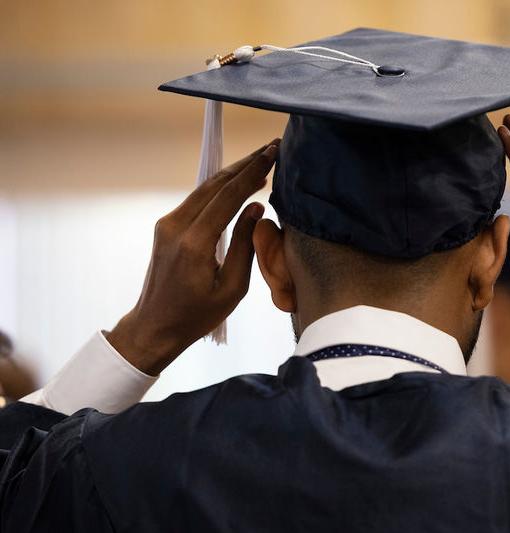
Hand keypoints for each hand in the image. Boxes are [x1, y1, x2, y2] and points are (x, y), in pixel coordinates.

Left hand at [106, 140, 279, 374]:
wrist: (155, 326)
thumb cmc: (197, 315)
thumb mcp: (232, 288)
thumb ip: (244, 245)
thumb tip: (256, 208)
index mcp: (195, 243)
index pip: (229, 196)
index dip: (253, 172)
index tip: (273, 154)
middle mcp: (177, 226)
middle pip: (215, 184)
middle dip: (246, 163)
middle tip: (272, 147)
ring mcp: (168, 224)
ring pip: (205, 188)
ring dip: (233, 173)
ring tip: (260, 160)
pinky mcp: (166, 227)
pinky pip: (198, 200)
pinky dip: (220, 188)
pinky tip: (239, 184)